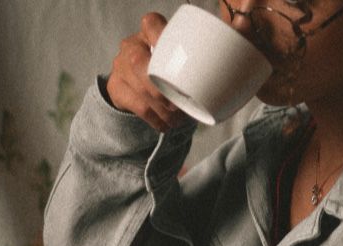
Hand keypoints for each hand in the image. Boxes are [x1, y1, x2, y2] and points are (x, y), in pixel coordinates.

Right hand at [107, 13, 185, 131]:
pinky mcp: (116, 88)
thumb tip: (225, 71)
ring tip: (178, 120)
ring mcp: (121, 67)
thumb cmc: (168, 69)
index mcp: (149, 34)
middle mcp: (132, 46)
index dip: (160, 36)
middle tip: (179, 104)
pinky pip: (137, 106)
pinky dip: (156, 119)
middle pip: (139, 62)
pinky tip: (167, 124)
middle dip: (161, 88)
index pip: (151, 24)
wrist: (135, 85)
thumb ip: (193, 60)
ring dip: (163, 109)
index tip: (177, 55)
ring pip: (139, 88)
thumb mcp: (176, 59)